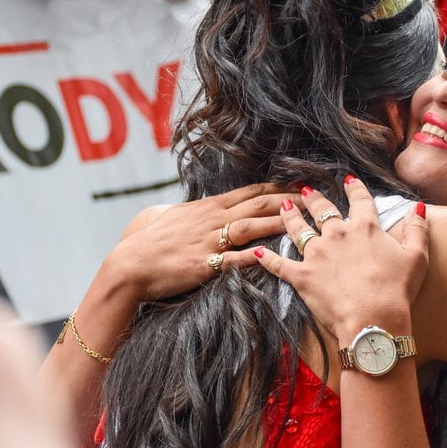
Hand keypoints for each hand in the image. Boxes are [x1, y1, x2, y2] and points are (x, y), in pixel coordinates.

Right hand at [107, 183, 289, 301]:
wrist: (131, 263)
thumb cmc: (151, 241)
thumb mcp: (177, 217)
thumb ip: (200, 211)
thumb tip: (213, 206)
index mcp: (210, 207)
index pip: (251, 191)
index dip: (279, 186)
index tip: (302, 182)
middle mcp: (213, 220)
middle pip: (258, 204)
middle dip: (289, 199)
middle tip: (316, 197)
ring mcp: (209, 242)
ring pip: (250, 226)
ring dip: (279, 222)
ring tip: (303, 221)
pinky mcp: (204, 265)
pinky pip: (233, 259)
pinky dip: (253, 256)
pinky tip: (272, 255)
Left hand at [251, 177, 429, 339]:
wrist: (373, 319)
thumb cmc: (398, 289)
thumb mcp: (417, 257)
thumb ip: (417, 229)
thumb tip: (417, 208)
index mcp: (365, 228)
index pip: (360, 201)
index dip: (355, 189)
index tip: (349, 180)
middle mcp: (337, 234)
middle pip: (322, 210)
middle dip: (313, 198)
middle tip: (305, 191)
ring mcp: (316, 254)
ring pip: (298, 230)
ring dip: (290, 217)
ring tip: (283, 207)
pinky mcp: (301, 276)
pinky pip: (278, 264)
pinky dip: (265, 258)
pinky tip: (255, 251)